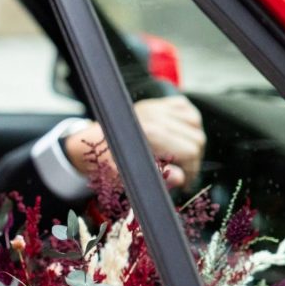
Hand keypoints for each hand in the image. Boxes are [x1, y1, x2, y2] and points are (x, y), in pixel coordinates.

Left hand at [65, 95, 205, 187]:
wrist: (89, 144)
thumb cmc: (107, 162)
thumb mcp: (127, 177)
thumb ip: (157, 178)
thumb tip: (181, 178)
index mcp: (148, 133)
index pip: (189, 151)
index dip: (192, 171)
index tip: (187, 182)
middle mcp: (153, 115)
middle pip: (195, 138)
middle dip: (193, 159)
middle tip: (183, 171)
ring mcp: (155, 107)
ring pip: (195, 122)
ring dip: (192, 139)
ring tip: (180, 155)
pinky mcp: (156, 103)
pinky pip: (185, 108)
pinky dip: (189, 120)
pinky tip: (180, 134)